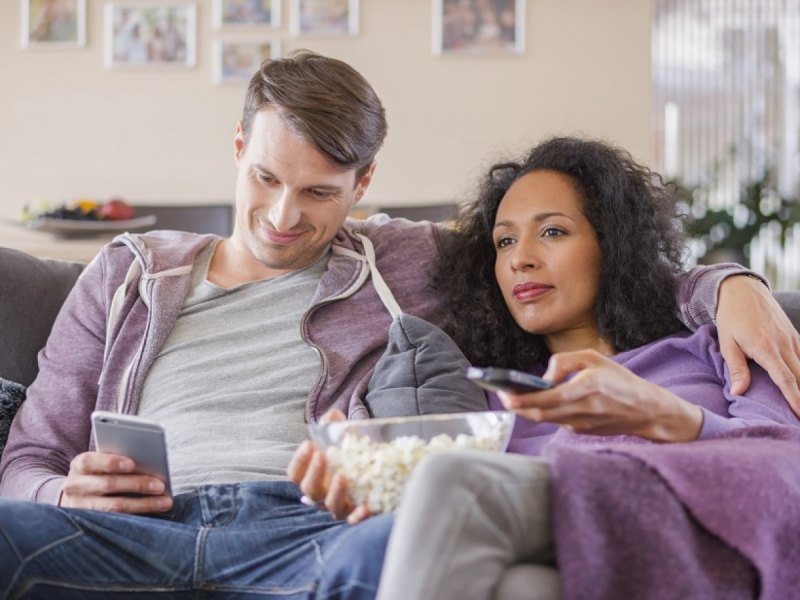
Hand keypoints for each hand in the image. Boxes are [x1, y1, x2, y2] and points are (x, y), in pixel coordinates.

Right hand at [59, 451, 172, 512]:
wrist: (77, 496)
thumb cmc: (99, 473)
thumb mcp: (102, 463)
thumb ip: (119, 461)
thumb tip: (150, 462)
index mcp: (79, 465)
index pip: (89, 461)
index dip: (111, 462)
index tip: (132, 464)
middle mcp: (75, 486)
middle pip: (106, 484)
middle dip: (136, 484)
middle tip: (160, 485)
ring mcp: (79, 507)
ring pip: (112, 507)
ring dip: (142, 504)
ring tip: (164, 502)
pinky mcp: (88, 524)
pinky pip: (115, 521)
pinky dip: (137, 516)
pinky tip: (154, 513)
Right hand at [286, 409, 370, 523]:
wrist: (376, 472)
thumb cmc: (351, 454)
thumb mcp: (342, 437)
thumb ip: (334, 425)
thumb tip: (332, 416)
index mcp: (312, 476)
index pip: (295, 474)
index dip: (299, 460)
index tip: (309, 443)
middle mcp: (322, 494)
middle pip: (310, 490)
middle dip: (314, 473)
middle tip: (322, 455)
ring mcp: (339, 506)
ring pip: (331, 505)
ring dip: (335, 492)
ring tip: (343, 476)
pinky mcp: (357, 513)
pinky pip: (355, 520)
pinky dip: (359, 516)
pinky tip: (366, 506)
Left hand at [499, 350, 702, 441]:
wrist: (647, 411)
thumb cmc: (619, 380)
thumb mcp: (593, 358)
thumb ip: (564, 362)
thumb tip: (543, 379)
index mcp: (587, 388)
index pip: (548, 399)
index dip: (524, 400)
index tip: (506, 394)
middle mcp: (583, 410)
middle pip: (541, 414)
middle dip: (518, 406)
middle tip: (502, 395)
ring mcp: (582, 424)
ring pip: (546, 420)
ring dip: (527, 410)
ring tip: (512, 397)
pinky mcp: (582, 431)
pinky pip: (557, 422)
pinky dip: (544, 413)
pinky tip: (535, 403)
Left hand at [716, 276, 799, 415]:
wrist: (742, 290)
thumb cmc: (730, 317)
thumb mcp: (727, 343)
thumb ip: (736, 368)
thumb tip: (738, 392)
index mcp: (766, 348)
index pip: (785, 379)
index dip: (795, 399)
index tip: (799, 415)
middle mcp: (784, 344)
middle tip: (799, 417)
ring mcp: (792, 338)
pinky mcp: (794, 334)